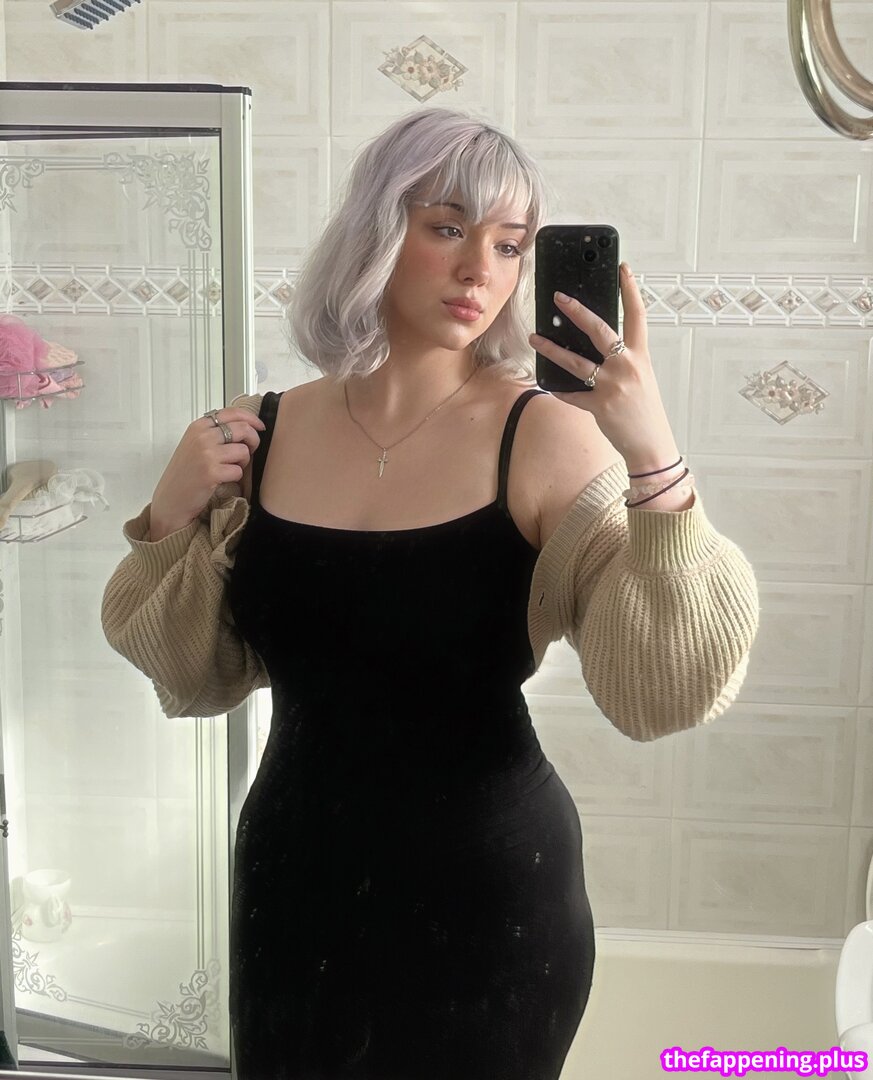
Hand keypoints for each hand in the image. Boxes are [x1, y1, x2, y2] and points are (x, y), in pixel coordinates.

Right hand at [150, 407, 265, 537]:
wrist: (171, 499)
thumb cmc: (185, 473)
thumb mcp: (195, 443)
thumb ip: (215, 432)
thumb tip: (245, 425)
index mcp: (199, 426)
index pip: (232, 413)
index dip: (251, 419)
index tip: (259, 426)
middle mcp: (202, 436)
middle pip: (244, 429)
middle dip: (254, 441)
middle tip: (250, 451)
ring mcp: (206, 454)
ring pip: (244, 451)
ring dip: (242, 462)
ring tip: (228, 468)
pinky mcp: (212, 472)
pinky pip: (239, 471)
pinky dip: (235, 477)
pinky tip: (222, 479)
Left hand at [528, 262, 678, 469]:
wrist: (652, 446)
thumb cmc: (645, 411)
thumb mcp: (641, 378)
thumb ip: (622, 360)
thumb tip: (597, 346)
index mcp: (641, 357)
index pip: (638, 315)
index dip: (630, 290)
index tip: (622, 268)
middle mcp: (627, 367)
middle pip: (600, 331)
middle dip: (577, 312)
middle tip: (558, 297)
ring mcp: (612, 386)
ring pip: (575, 362)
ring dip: (551, 349)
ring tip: (534, 338)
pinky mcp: (598, 406)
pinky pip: (571, 394)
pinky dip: (558, 389)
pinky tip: (547, 384)